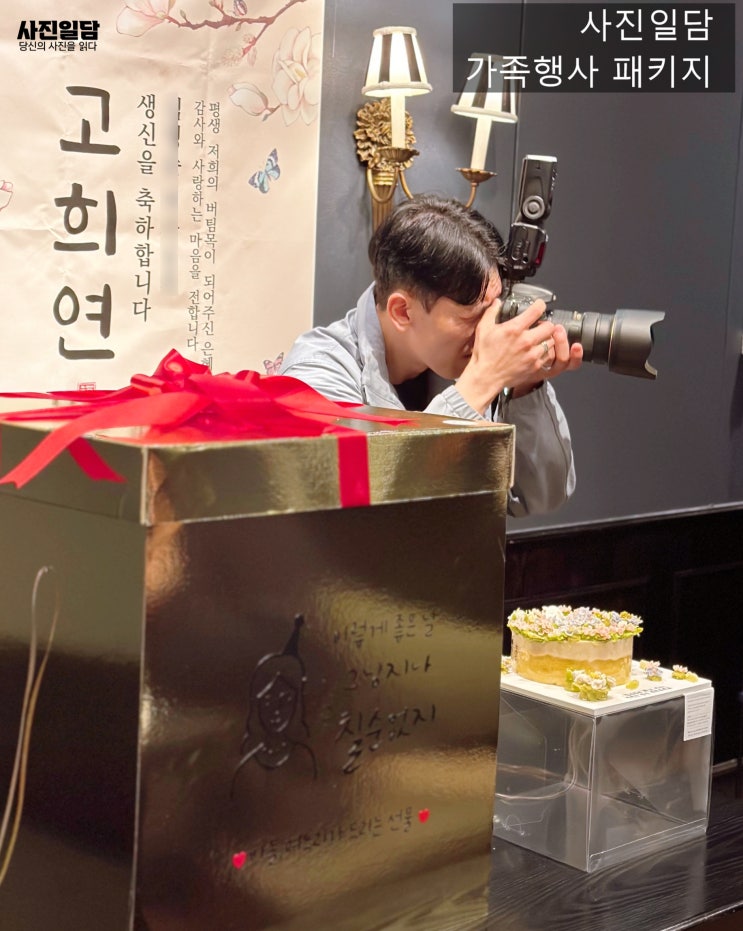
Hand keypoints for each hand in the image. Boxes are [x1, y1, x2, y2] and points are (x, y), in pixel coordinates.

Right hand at [455, 299, 581, 412]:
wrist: (485, 377)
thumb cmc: (484, 355)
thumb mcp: (483, 329)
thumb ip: (491, 312)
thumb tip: (497, 302)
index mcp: (514, 329)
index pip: (537, 310)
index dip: (540, 305)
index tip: (539, 306)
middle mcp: (526, 341)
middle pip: (549, 326)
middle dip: (545, 324)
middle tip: (540, 325)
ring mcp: (532, 354)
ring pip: (551, 341)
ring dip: (546, 338)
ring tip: (538, 339)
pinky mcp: (535, 365)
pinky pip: (548, 355)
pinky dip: (544, 352)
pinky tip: (535, 351)